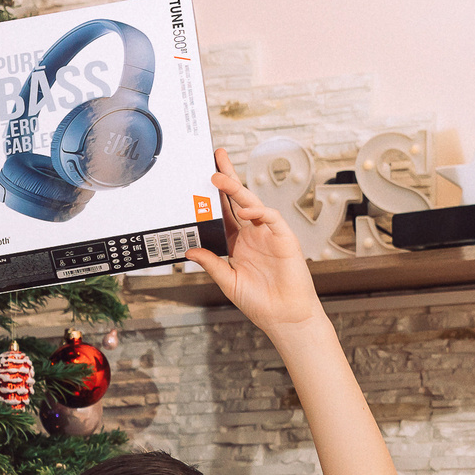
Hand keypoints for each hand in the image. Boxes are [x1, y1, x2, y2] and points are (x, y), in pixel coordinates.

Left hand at [185, 149, 326, 336]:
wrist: (284, 316)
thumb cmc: (259, 301)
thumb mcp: (227, 281)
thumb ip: (211, 263)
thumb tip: (190, 250)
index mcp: (238, 242)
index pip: (224, 211)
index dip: (215, 194)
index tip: (201, 176)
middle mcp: (253, 233)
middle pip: (238, 199)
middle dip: (228, 178)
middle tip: (216, 158)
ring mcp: (269, 234)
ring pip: (253, 204)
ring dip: (237, 190)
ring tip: (220, 178)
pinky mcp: (284, 238)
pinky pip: (272, 219)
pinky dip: (259, 212)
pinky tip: (245, 210)